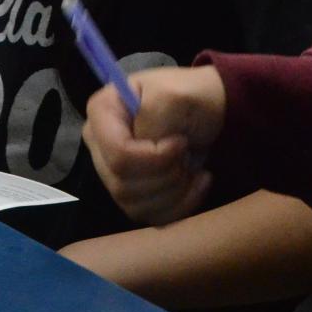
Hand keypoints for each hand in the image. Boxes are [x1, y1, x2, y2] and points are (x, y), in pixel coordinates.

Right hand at [82, 66, 225, 225]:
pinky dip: (180, 205)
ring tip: (193, 167)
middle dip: (166, 175)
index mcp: (102, 112)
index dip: (153, 157)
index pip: (117, 153)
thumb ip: (154, 115)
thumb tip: (146, 146)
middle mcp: (100, 144)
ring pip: (134, 205)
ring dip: (174, 191)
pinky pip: (149, 216)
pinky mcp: (133, 194)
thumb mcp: (175, 94)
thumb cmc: (191, 96)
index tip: (180, 142)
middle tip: (187, 153)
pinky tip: (197, 183)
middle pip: (122, 183)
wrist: (211, 111)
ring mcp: (113, 172)